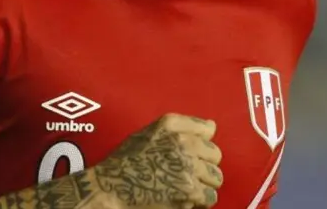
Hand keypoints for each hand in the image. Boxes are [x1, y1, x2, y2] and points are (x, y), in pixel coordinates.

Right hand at [89, 113, 223, 208]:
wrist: (110, 188)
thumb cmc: (126, 162)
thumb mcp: (148, 133)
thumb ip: (181, 127)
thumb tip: (212, 127)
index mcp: (170, 125)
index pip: (207, 130)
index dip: (201, 146)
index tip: (193, 155)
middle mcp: (182, 143)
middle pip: (215, 155)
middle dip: (205, 166)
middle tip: (187, 175)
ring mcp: (187, 168)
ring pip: (216, 177)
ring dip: (204, 185)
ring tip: (186, 188)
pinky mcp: (189, 191)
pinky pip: (209, 197)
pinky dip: (199, 202)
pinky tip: (185, 200)